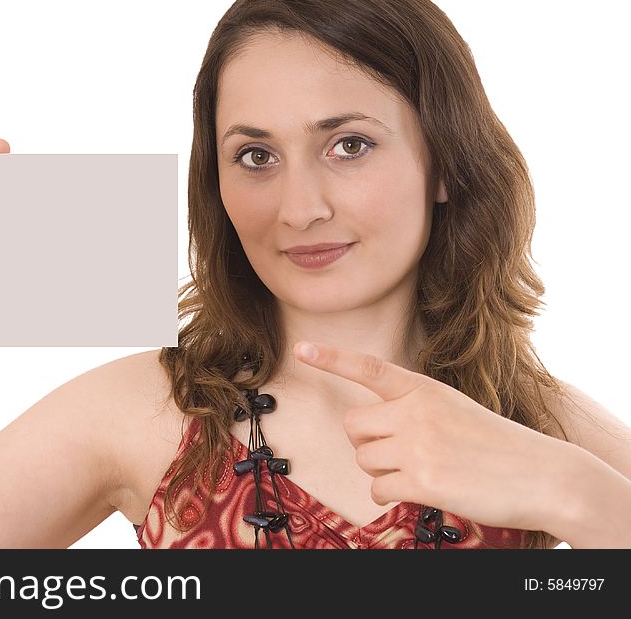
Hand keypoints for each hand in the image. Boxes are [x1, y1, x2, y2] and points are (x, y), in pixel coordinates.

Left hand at [293, 341, 565, 531]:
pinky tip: (420, 491)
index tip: (302, 349)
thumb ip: (413, 410)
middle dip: (366, 441)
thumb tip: (373, 434)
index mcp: (424, 389)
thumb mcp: (453, 409)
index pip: (369, 368)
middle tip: (397, 452)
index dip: (332, 358)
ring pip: (363, 460)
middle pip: (353, 425)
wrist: (542, 475)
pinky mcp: (421, 481)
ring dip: (382, 472)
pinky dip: (390, 495)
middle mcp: (415, 411)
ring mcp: (417, 446)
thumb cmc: (497, 445)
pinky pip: (377, 490)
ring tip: (421, 471)